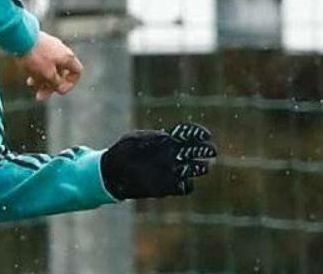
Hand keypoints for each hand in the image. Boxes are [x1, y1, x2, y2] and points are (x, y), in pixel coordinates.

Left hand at [16, 32, 82, 99]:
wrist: (20, 36)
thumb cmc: (36, 55)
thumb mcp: (48, 74)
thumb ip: (56, 83)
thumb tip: (58, 87)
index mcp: (67, 57)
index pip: (77, 72)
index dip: (70, 84)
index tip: (59, 90)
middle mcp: (60, 51)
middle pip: (60, 73)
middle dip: (50, 86)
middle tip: (39, 96)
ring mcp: (49, 48)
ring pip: (49, 68)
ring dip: (42, 80)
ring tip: (31, 85)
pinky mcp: (38, 46)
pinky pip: (41, 62)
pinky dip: (36, 71)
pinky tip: (28, 76)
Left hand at [100, 122, 216, 199]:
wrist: (112, 172)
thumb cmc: (122, 151)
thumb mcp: (133, 140)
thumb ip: (151, 138)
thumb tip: (169, 138)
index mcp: (165, 141)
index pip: (187, 135)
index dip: (198, 134)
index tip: (206, 135)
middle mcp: (172, 156)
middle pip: (195, 152)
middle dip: (205, 150)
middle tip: (210, 150)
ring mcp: (171, 171)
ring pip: (194, 169)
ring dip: (200, 168)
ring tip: (202, 166)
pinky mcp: (167, 187)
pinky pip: (185, 188)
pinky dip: (187, 185)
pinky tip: (182, 181)